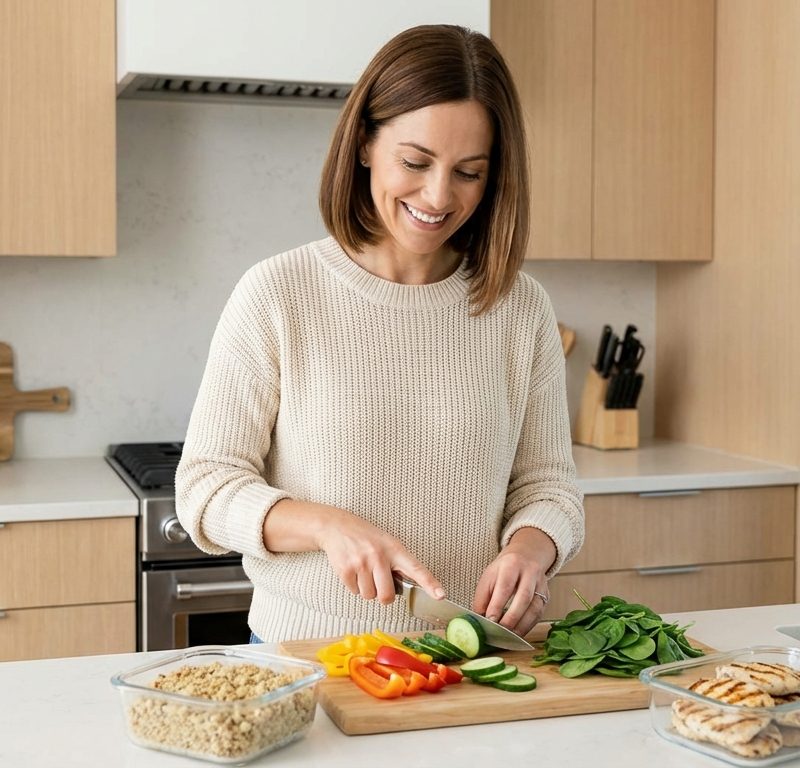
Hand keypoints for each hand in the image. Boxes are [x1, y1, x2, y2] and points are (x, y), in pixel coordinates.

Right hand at [264, 499, 443, 605]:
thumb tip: (409, 587)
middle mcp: (379, 556)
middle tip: (379, 582)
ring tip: (363, 570)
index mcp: (394, 548)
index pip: (415, 568)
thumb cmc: (365, 536)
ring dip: (367, 589)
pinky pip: (355, 592)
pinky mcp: (346, 570)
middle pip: (387, 596)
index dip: (429, 583)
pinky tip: (353, 570)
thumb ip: (397, 563)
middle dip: (384, 596)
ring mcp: (361, 563)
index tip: (440, 595)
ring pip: (369, 596)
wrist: (336, 526)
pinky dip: (354, 586)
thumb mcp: (386, 542)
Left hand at [472, 527, 555, 637]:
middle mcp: (529, 572)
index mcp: (511, 565)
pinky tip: (520, 632)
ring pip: (535, 607)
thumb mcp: (489, 576)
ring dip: (522, 624)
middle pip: (524, 597)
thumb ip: (483, 597)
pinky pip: (540, 613)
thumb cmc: (504, 569)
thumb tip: (479, 619)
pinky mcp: (547, 594)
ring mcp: (541, 584)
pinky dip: (529, 625)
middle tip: (501, 631)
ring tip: (510, 636)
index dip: (498, 605)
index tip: (490, 620)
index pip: (505, 586)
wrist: (525, 556)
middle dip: (512, 617)